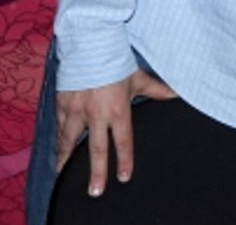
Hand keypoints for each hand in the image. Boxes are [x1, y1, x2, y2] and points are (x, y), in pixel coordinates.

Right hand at [55, 69, 176, 196]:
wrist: (90, 45)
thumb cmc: (116, 62)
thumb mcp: (138, 77)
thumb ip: (156, 90)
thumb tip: (177, 94)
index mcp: (118, 110)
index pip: (123, 141)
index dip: (125, 160)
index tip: (124, 177)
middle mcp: (96, 115)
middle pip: (96, 149)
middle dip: (96, 172)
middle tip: (95, 190)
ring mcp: (76, 111)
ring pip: (70, 142)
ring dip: (68, 159)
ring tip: (64, 174)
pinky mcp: (61, 105)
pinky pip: (59, 127)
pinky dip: (58, 139)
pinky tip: (58, 148)